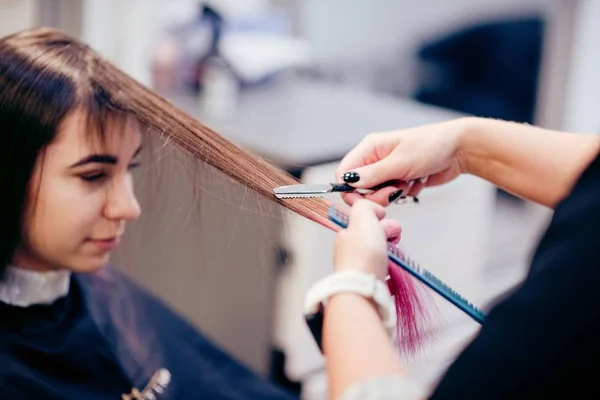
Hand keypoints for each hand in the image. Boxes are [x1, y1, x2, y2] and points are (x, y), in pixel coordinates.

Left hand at [333, 200, 400, 280]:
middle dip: (388, 236)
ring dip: (390, 254)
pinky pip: (382, 273)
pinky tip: (391, 272)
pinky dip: (390, 271)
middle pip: (374, 238)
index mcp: (346, 235)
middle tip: (392, 240)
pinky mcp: (367, 285)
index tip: (386, 224)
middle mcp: (349, 252)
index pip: (365, 221)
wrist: (362, 290)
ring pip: (379, 255)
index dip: (380, 220)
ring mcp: (357, 269)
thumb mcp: (362, 217)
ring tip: (392, 257)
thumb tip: (377, 211)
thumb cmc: (362, 254)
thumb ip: (367, 206)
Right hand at [335, 118, 468, 205]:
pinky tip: (418, 181)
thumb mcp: (400, 162)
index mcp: (369, 148)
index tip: (365, 200)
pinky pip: (393, 196)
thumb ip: (373, 174)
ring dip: (393, 194)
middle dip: (376, 195)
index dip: (350, 189)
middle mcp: (374, 159)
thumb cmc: (431, 146)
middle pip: (359, 188)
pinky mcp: (399, 180)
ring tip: (410, 181)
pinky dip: (405, 193)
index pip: (344, 172)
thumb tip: (348, 182)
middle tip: (394, 192)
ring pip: (376, 194)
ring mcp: (387, 170)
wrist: (460, 149)